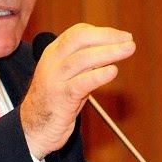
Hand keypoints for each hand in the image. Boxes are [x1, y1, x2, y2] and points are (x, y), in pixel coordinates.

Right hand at [20, 23, 135, 159]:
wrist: (33, 129)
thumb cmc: (54, 102)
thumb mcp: (67, 76)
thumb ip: (85, 64)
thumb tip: (112, 51)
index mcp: (53, 53)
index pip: (77, 33)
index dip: (102, 32)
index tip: (121, 36)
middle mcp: (52, 62)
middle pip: (79, 40)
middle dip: (106, 37)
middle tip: (128, 40)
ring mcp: (54, 80)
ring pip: (82, 59)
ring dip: (108, 52)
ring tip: (128, 49)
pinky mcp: (60, 98)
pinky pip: (81, 83)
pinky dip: (98, 75)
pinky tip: (112, 72)